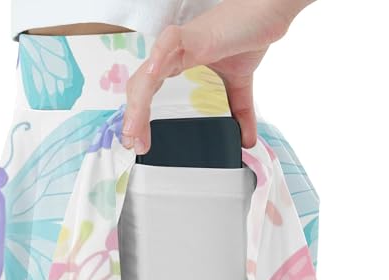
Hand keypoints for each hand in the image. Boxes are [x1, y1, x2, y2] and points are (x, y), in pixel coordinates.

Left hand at [121, 0, 315, 152]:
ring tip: (133, 129)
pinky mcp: (193, 33)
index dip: (140, 118)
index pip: (149, 94)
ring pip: (147, 74)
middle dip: (133, 119)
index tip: (140, 142)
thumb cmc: (248, 36)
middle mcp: (172, 56)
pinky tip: (151, 76)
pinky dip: (157, 57)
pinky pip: (169, 42)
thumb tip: (247, 141)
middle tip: (134, 144)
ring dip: (137, 103)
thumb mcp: (240, 84)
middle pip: (141, 89)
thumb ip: (240, 112)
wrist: (268, 9)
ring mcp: (180, 45)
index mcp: (177, 65)